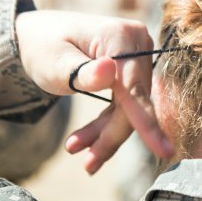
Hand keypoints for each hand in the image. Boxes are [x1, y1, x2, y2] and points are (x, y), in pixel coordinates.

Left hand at [15, 10, 172, 173]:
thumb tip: (110, 70)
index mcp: (120, 36)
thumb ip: (81, 72)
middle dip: (112, 134)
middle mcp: (137, 42)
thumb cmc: (43, 48)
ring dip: (107, 132)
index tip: (162, 150)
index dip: (146, 122)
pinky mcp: (132, 68)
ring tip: (75, 148)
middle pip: (135, 100)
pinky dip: (107, 122)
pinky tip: (85, 139)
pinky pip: (126, 102)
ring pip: (131, 106)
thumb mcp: (54, 64)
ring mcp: (137, 54)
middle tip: (88, 165)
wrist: (39, 36)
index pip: (134, 88)